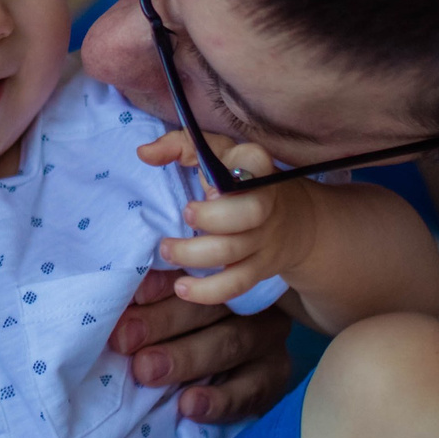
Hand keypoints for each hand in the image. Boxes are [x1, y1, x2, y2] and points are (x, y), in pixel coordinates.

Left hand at [106, 269, 294, 423]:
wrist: (223, 376)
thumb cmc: (179, 335)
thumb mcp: (165, 313)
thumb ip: (146, 304)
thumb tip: (113, 302)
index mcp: (220, 276)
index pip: (191, 274)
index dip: (161, 284)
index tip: (132, 296)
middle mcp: (247, 300)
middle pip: (209, 307)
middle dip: (163, 322)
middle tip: (124, 339)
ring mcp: (266, 337)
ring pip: (230, 344)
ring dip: (186, 358)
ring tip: (148, 371)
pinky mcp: (274, 375)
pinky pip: (251, 389)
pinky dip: (219, 399)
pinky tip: (190, 406)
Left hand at [136, 130, 323, 306]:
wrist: (294, 220)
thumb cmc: (240, 180)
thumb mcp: (218, 154)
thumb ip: (180, 146)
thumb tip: (144, 153)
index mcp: (256, 167)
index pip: (255, 162)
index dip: (233, 175)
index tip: (209, 185)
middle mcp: (265, 203)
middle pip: (249, 213)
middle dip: (214, 217)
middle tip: (185, 214)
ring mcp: (263, 239)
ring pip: (234, 251)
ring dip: (195, 254)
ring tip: (167, 250)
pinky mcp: (258, 269)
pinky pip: (236, 285)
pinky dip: (208, 291)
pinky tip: (182, 288)